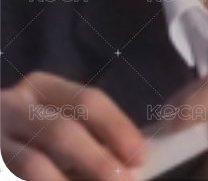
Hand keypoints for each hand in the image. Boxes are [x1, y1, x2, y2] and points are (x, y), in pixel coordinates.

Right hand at [1, 71, 146, 180]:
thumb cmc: (32, 130)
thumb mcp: (55, 116)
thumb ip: (89, 131)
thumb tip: (132, 158)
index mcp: (42, 88)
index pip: (88, 100)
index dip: (117, 127)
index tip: (140, 156)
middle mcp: (16, 108)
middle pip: (62, 132)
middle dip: (97, 160)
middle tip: (125, 180)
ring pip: (35, 166)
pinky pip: (21, 179)